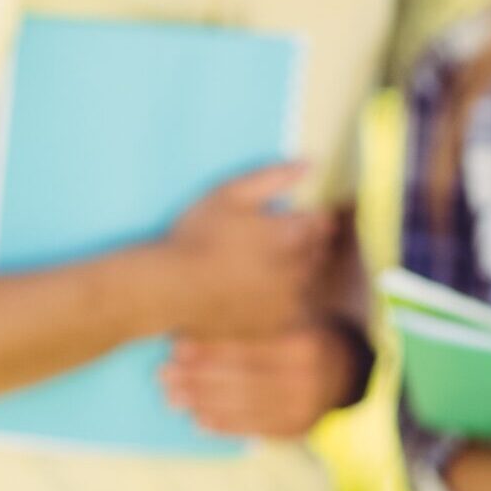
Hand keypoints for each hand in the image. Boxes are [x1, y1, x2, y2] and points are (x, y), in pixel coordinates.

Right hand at [153, 162, 330, 337]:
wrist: (170, 289)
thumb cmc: (197, 235)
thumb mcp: (230, 193)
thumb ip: (273, 178)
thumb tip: (311, 164)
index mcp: (290, 235)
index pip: (320, 223)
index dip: (311, 217)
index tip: (294, 218)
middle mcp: (297, 270)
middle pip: (318, 253)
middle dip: (308, 243)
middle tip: (280, 240)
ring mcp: (286, 302)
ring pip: (308, 283)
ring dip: (300, 272)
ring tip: (269, 266)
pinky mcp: (273, 326)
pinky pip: (294, 310)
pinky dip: (287, 300)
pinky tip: (263, 293)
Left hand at [160, 324, 361, 438]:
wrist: (350, 369)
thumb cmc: (306, 331)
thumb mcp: (291, 313)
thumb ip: (256, 316)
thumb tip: (198, 316)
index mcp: (302, 343)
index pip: (247, 347)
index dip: (209, 347)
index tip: (176, 346)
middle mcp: (305, 378)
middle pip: (241, 378)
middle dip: (198, 378)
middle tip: (164, 376)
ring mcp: (304, 407)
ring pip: (245, 406)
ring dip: (203, 403)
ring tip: (172, 398)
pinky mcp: (298, 429)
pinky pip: (256, 429)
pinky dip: (225, 425)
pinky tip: (199, 420)